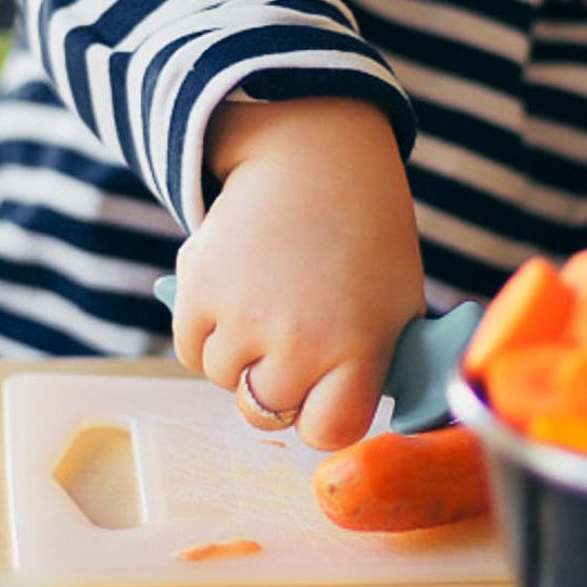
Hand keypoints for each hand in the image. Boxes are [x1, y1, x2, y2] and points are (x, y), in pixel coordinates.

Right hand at [172, 97, 424, 449]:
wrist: (313, 155)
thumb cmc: (362, 235)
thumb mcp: (396, 303)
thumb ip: (371, 370)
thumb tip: (338, 421)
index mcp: (362, 347)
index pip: (328, 431)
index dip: (322, 414)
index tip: (325, 391)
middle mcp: (302, 341)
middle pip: (266, 411)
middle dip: (276, 383)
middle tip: (292, 334)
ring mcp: (245, 319)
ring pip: (223, 379)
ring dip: (238, 352)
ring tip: (267, 297)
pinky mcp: (197, 292)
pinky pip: (190, 349)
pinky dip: (206, 330)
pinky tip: (236, 287)